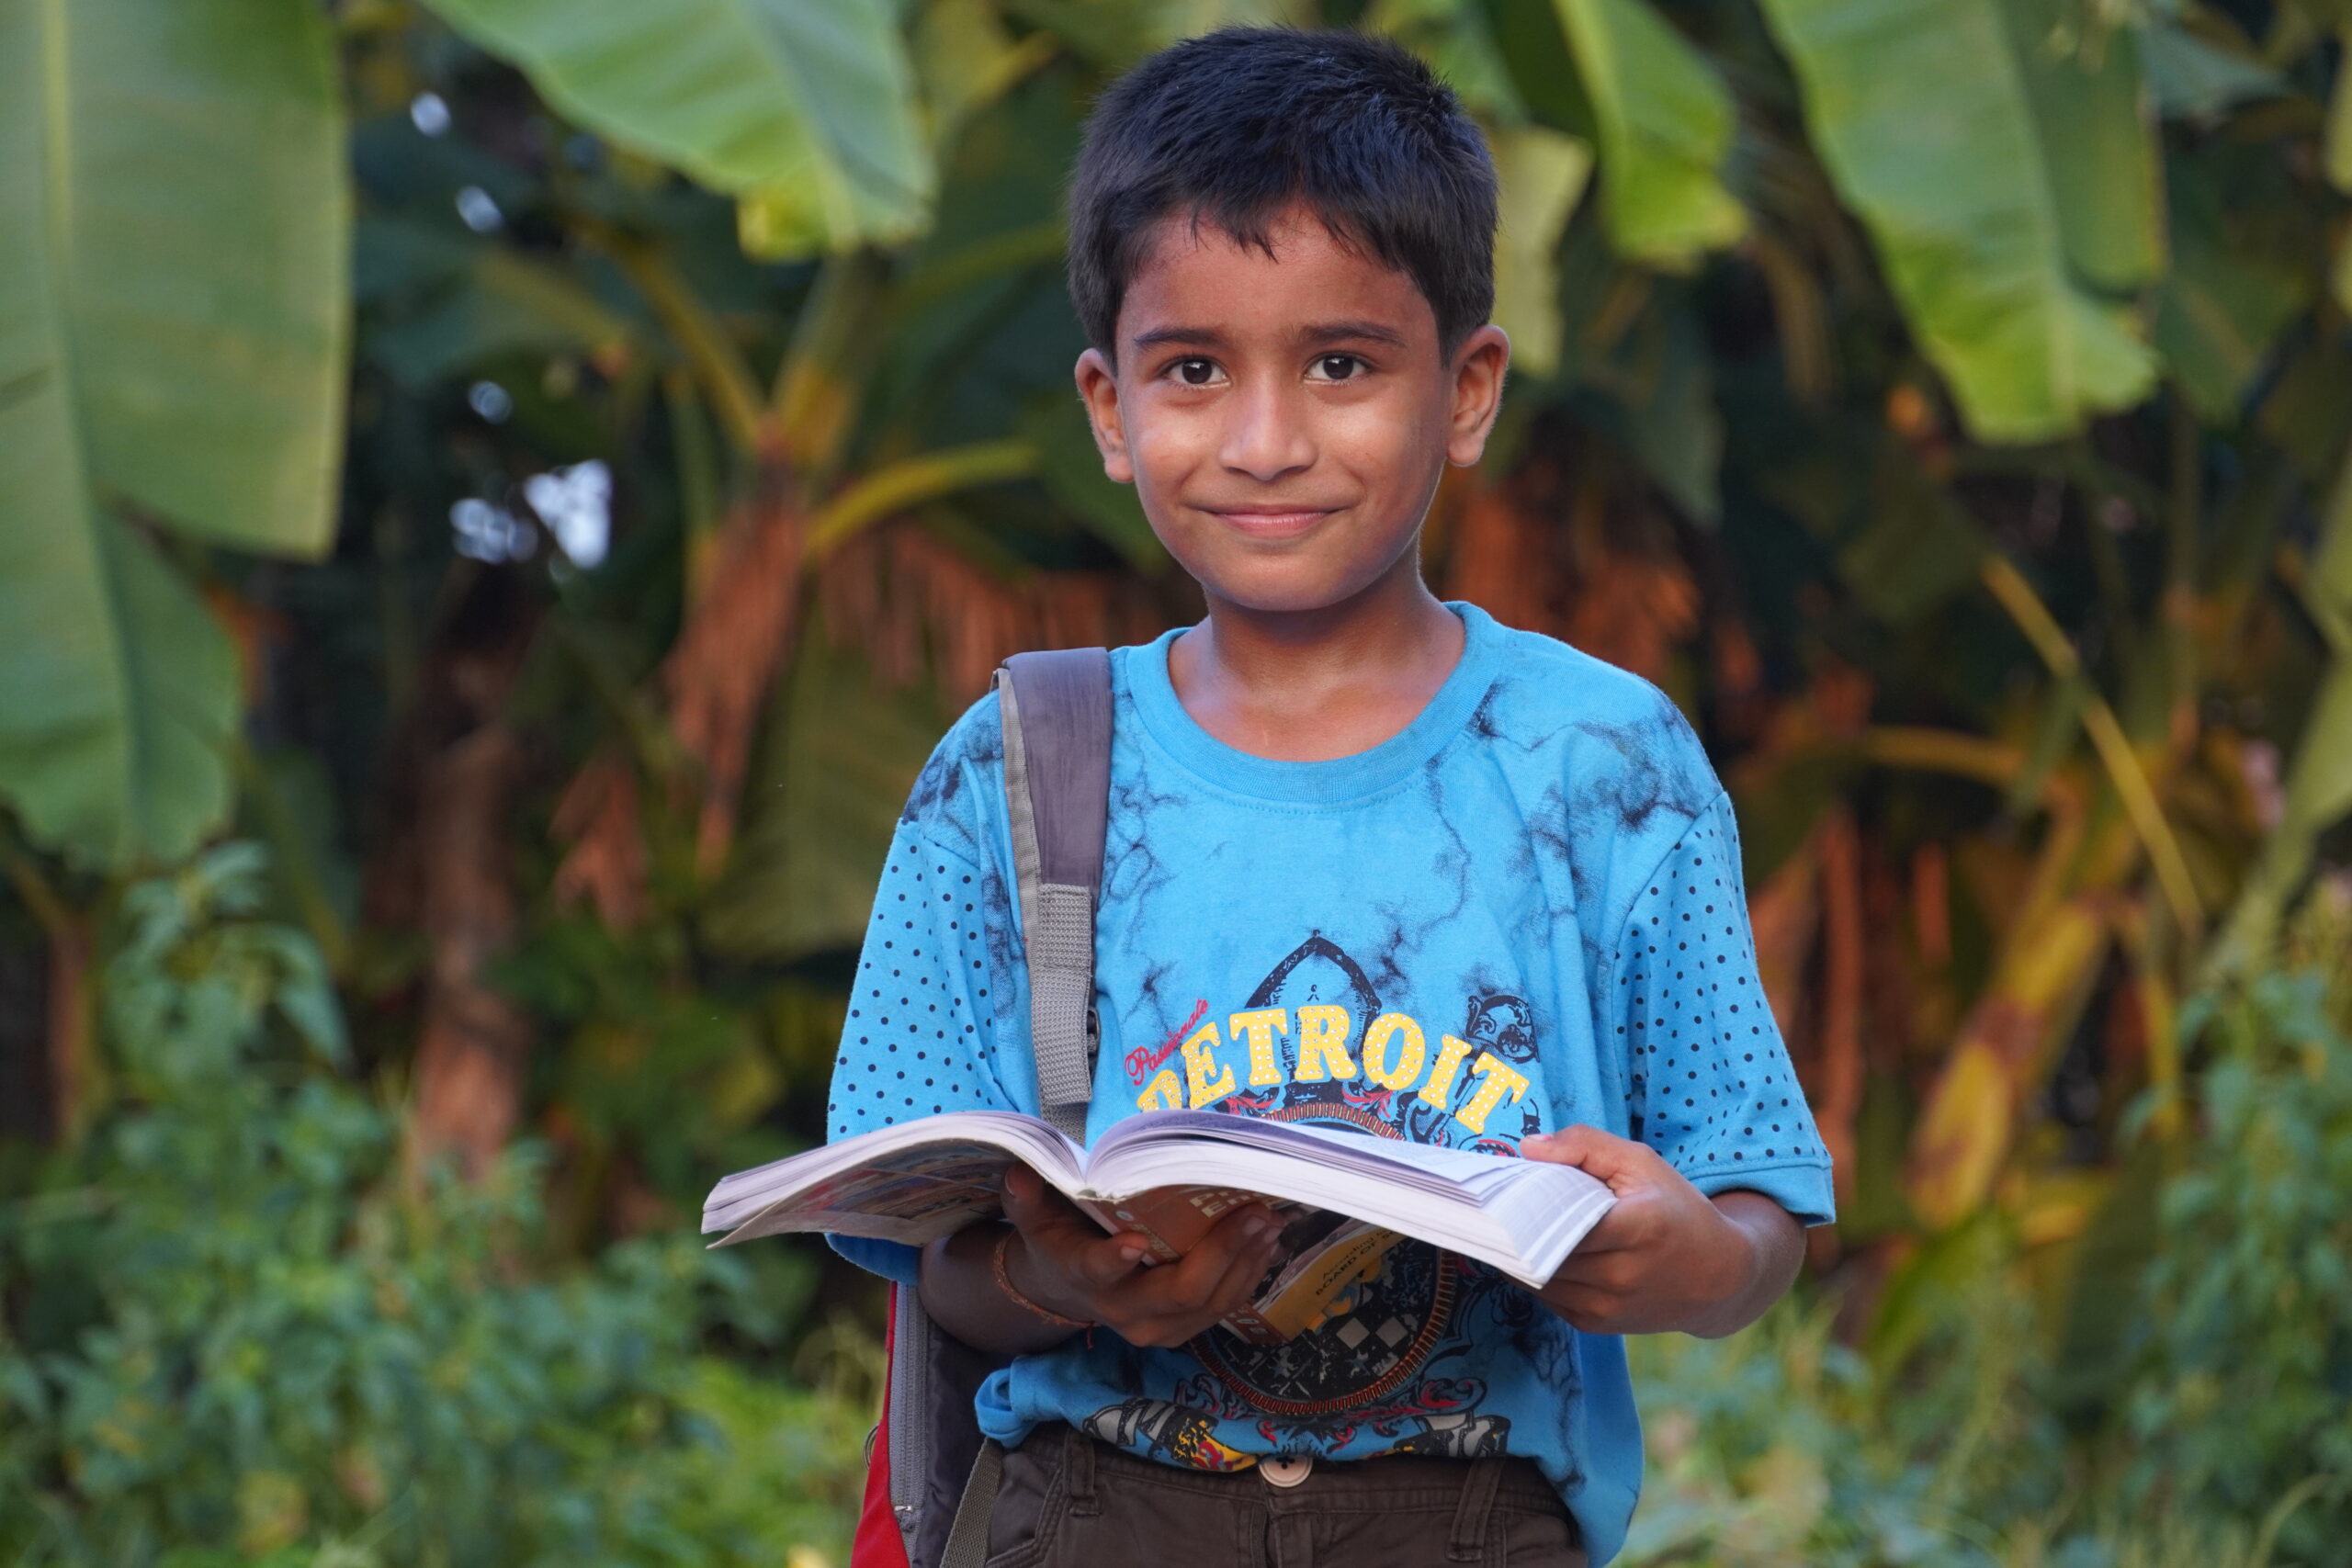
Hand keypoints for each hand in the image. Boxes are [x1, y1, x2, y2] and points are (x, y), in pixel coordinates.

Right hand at [999, 1166, 1284, 1347]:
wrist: (1071, 1287)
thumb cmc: (1060, 1238)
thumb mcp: (1036, 1217)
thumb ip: (1027, 1198)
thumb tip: (1020, 1173)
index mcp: (1085, 1278)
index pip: (1100, 1273)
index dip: (1115, 1262)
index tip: (1134, 1242)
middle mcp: (1126, 1313)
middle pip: (1181, 1293)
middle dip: (1222, 1253)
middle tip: (1255, 1213)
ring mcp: (1160, 1328)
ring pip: (1212, 1303)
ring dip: (1246, 1262)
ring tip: (1270, 1220)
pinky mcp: (1186, 1328)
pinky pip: (1225, 1305)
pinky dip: (1250, 1273)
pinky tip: (1268, 1241)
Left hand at [1523, 1126, 1793, 1336]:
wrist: (1717, 1276)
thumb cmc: (1675, 1209)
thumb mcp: (1640, 1163)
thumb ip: (1585, 1145)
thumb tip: (1528, 1148)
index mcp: (1636, 1228)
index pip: (1559, 1217)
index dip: (1526, 1201)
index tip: (1506, 1185)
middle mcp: (1621, 1274)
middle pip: (1541, 1247)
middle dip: (1516, 1224)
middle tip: (1502, 1201)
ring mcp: (1607, 1306)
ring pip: (1536, 1275)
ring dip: (1520, 1251)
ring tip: (1516, 1223)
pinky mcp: (1596, 1324)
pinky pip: (1545, 1295)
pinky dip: (1534, 1272)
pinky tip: (1538, 1249)